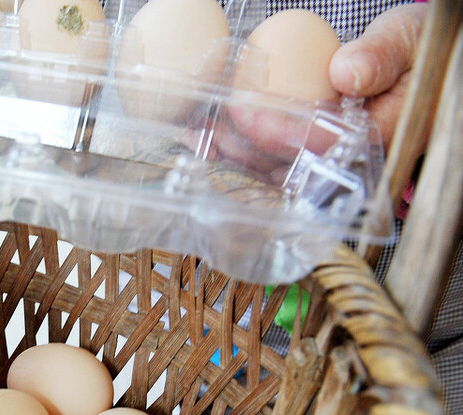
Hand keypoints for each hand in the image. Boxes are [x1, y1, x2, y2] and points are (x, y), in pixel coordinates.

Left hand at [207, 4, 425, 178]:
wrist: (417, 64)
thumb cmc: (414, 50)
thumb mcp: (406, 40)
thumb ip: (381, 56)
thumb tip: (346, 73)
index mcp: (383, 134)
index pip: (324, 145)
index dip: (280, 132)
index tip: (246, 109)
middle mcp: (353, 160)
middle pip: (291, 167)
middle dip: (246, 146)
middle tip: (210, 123)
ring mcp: (332, 164)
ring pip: (276, 171)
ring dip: (236, 152)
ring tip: (200, 130)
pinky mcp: (313, 160)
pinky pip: (273, 163)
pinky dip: (240, 149)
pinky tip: (209, 135)